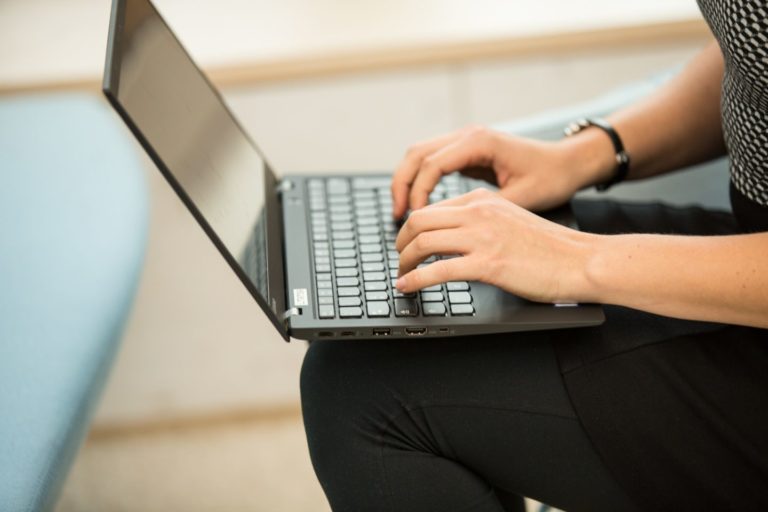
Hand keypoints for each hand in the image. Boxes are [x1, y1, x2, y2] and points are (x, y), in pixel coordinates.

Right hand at [390, 125, 612, 217]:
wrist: (569, 162)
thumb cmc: (551, 178)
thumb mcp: (520, 198)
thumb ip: (483, 209)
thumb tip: (450, 229)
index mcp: (479, 142)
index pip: (431, 165)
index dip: (418, 194)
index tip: (414, 220)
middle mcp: (468, 136)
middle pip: (416, 154)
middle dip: (402, 185)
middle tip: (398, 216)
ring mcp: (465, 140)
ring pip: (419, 155)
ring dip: (407, 182)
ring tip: (402, 213)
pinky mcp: (467, 151)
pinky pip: (432, 162)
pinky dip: (420, 181)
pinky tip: (419, 205)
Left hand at [394, 188, 597, 303]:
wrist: (581, 260)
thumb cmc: (551, 247)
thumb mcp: (510, 220)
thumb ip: (482, 222)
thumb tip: (454, 238)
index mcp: (483, 200)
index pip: (432, 208)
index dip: (412, 228)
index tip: (407, 244)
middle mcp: (479, 213)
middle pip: (419, 221)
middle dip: (401, 242)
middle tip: (399, 259)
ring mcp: (483, 238)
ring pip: (423, 243)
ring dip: (404, 262)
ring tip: (401, 276)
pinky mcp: (488, 264)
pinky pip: (438, 271)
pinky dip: (415, 280)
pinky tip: (407, 287)